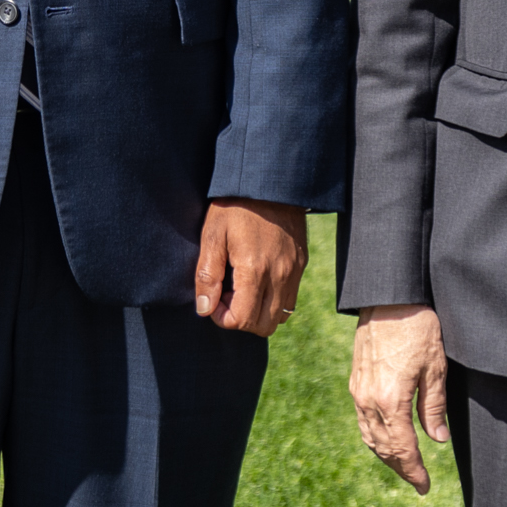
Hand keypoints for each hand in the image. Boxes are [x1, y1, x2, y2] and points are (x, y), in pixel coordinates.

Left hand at [194, 197, 308, 336]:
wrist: (270, 179)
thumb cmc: (236, 205)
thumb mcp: (213, 234)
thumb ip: (207, 274)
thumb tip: (204, 309)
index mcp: (254, 269)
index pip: (241, 320)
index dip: (222, 317)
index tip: (213, 299)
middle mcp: (279, 276)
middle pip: (262, 326)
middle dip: (240, 319)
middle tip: (226, 294)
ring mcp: (294, 271)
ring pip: (279, 317)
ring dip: (258, 312)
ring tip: (241, 287)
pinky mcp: (301, 264)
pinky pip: (290, 300)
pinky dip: (273, 301)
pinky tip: (257, 279)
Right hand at [349, 303, 448, 493]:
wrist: (389, 297)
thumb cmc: (417, 327)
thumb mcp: (436, 368)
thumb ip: (434, 407)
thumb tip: (437, 439)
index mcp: (390, 400)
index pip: (403, 448)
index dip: (415, 471)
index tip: (425, 487)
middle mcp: (368, 399)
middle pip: (383, 447)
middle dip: (401, 468)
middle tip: (418, 482)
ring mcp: (358, 390)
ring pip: (369, 436)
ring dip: (386, 455)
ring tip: (405, 465)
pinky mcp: (355, 380)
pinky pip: (362, 419)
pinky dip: (375, 437)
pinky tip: (387, 438)